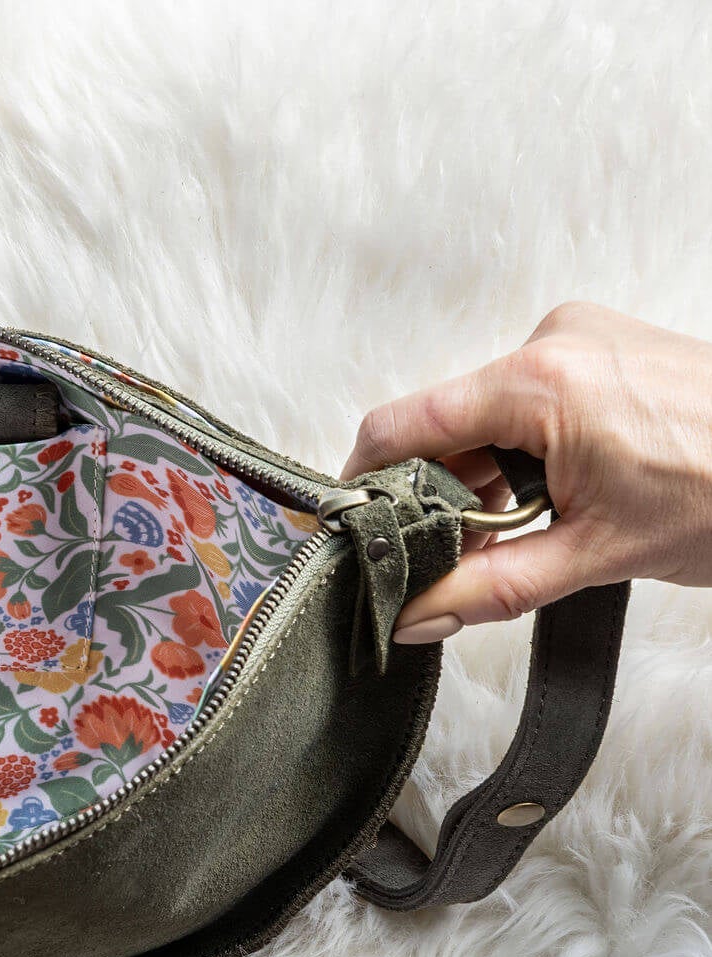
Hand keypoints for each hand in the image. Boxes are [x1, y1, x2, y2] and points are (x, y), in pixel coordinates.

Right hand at [343, 302, 711, 641]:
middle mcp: (553, 342)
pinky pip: (530, 401)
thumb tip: (412, 614)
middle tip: (451, 558)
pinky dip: (526, 454)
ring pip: (488, 416)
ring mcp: (583, 339)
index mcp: (539, 382)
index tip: (351, 529)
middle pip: (444, 423)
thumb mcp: (597, 556)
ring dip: (488, 478)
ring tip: (528, 531)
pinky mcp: (607, 349)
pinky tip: (555, 499)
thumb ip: (487, 589)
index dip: (364, 484)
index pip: (401, 426)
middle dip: (438, 494)